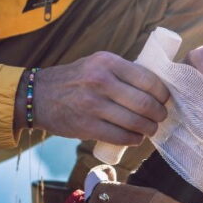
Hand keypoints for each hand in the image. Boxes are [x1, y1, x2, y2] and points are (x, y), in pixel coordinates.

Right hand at [17, 52, 170, 144]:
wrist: (37, 95)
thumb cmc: (75, 80)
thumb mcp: (97, 64)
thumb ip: (123, 72)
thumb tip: (157, 88)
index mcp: (107, 62)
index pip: (149, 80)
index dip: (163, 94)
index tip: (165, 100)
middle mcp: (100, 81)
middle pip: (145, 103)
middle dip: (159, 114)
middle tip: (160, 117)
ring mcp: (93, 105)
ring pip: (135, 122)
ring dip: (149, 129)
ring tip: (150, 129)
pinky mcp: (86, 126)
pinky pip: (120, 136)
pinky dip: (134, 140)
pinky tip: (136, 138)